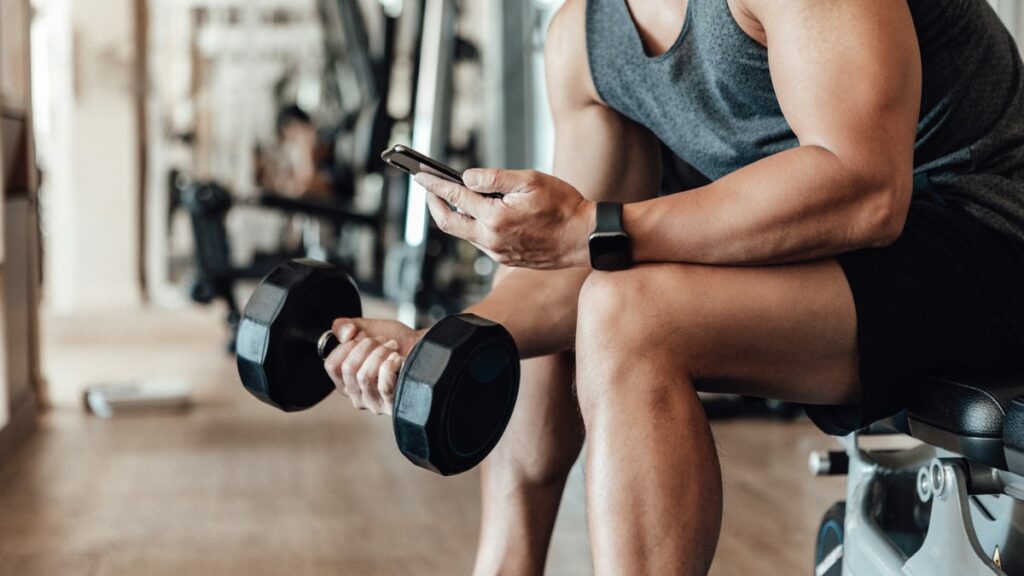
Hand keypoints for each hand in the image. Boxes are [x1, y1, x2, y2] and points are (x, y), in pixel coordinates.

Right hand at [323, 318, 423, 414]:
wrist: (425, 347)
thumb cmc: (396, 342)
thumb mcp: (366, 329)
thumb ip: (345, 326)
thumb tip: (344, 333)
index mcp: (346, 381)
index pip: (331, 366)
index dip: (346, 345)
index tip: (361, 336)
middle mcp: (357, 396)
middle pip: (348, 369)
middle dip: (366, 346)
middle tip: (382, 340)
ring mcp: (375, 403)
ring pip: (364, 376)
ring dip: (380, 353)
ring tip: (392, 347)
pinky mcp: (393, 405)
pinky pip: (384, 385)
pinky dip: (391, 365)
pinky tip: (398, 359)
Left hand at [414, 169, 594, 268]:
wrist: (585, 238)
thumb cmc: (564, 206)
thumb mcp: (530, 180)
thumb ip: (495, 178)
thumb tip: (467, 178)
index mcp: (496, 217)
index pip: (455, 197)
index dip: (434, 184)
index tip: (420, 174)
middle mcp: (492, 239)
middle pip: (449, 222)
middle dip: (434, 203)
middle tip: (427, 187)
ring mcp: (498, 252)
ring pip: (464, 233)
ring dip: (454, 214)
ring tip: (451, 196)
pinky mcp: (505, 258)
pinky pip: (480, 241)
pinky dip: (472, 225)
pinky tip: (477, 212)